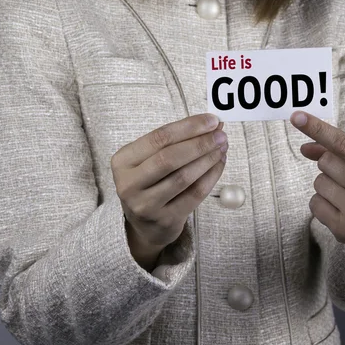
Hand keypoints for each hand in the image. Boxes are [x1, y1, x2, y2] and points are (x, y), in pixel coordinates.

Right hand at [111, 114, 227, 269]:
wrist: (146, 224)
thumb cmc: (151, 182)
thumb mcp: (148, 160)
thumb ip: (174, 142)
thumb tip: (209, 124)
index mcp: (122, 161)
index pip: (158, 138)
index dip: (188, 127)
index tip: (211, 120)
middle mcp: (129, 184)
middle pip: (169, 158)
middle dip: (199, 143)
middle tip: (220, 134)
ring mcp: (146, 205)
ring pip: (183, 177)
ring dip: (208, 159)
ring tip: (222, 147)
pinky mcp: (165, 219)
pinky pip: (194, 194)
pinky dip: (211, 176)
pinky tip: (219, 164)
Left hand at [291, 111, 344, 270]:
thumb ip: (339, 152)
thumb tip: (305, 148)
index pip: (344, 144)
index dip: (318, 129)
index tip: (297, 117)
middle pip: (325, 162)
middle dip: (330, 165)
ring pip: (318, 183)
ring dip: (326, 185)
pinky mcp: (344, 230)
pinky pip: (314, 204)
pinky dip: (322, 203)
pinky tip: (340, 208)